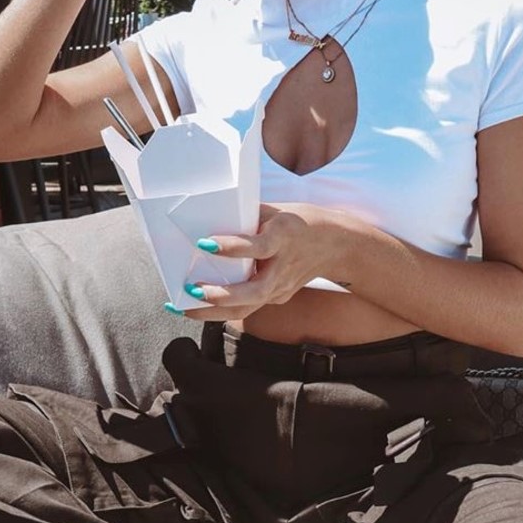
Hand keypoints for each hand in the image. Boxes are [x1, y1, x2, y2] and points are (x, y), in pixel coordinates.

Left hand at [175, 203, 344, 319]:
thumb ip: (246, 217)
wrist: (337, 245)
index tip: (205, 243)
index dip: (232, 247)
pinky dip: (222, 308)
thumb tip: (208, 216)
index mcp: (284, 238)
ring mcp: (281, 287)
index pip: (258, 247)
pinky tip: (198, 306)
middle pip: (254, 292)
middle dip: (221, 295)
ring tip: (184, 307)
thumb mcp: (276, 212)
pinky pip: (248, 306)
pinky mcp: (278, 297)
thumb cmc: (300, 223)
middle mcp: (283, 267)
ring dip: (214, 311)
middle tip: (193, 290)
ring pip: (248, 307)